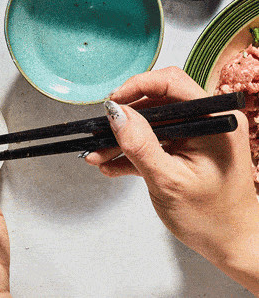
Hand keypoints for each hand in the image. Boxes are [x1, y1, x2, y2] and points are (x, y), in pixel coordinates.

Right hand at [85, 67, 258, 293]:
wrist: (230, 246)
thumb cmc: (211, 219)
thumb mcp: (168, 180)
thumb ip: (140, 144)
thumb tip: (116, 113)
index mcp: (215, 120)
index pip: (171, 83)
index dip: (137, 86)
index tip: (112, 102)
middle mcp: (208, 120)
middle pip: (157, 102)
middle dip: (124, 119)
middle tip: (100, 132)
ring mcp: (197, 134)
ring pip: (151, 122)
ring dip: (123, 138)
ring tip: (98, 155)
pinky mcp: (186, 147)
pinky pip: (154, 138)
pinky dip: (133, 150)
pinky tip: (112, 163)